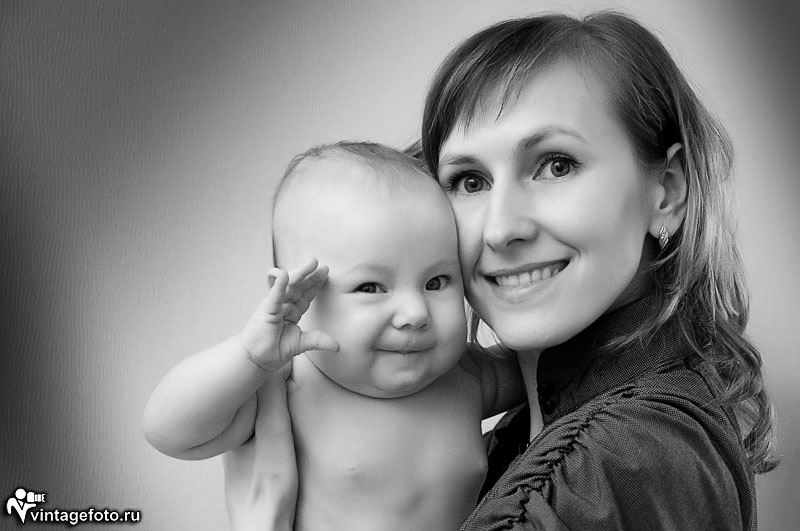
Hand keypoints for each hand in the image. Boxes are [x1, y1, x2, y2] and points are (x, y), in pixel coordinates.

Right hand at [240, 258, 339, 372]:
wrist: (255, 360)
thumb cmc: (273, 350)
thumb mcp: (301, 344)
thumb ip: (318, 340)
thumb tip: (338, 346)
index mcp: (292, 311)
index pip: (306, 295)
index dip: (316, 284)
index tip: (326, 274)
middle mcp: (283, 305)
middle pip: (300, 287)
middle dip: (312, 275)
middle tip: (323, 266)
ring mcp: (274, 305)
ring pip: (289, 286)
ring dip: (300, 273)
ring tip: (312, 263)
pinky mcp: (266, 309)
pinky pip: (274, 295)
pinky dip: (278, 284)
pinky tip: (284, 274)